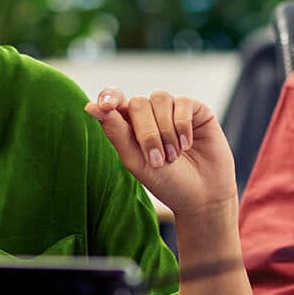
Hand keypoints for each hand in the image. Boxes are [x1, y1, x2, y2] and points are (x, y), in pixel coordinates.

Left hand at [85, 87, 238, 218]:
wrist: (203, 196)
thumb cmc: (166, 182)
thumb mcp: (135, 160)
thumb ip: (115, 132)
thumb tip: (90, 106)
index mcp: (130, 125)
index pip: (114, 100)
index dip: (109, 97)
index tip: (106, 105)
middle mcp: (151, 114)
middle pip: (138, 103)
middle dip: (146, 132)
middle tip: (157, 160)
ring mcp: (174, 110)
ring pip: (160, 99)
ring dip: (165, 131)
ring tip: (173, 156)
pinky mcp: (196, 110)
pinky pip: (183, 102)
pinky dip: (182, 126)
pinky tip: (187, 145)